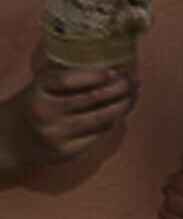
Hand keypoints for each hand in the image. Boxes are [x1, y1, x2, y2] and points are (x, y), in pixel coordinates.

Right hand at [6, 62, 137, 166]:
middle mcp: (45, 112)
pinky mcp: (63, 153)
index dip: (95, 75)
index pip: (68, 80)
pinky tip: (117, 113)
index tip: (115, 71)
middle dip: (121, 87)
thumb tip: (119, 66)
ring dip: (123, 105)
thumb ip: (75, 74)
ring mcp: (54, 134)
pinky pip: (96, 135)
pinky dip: (111, 123)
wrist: (11, 138)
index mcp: (41, 88)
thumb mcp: (47, 81)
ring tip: (134, 95)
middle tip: (135, 79)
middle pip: (92, 98)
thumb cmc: (40, 100)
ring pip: (99, 118)